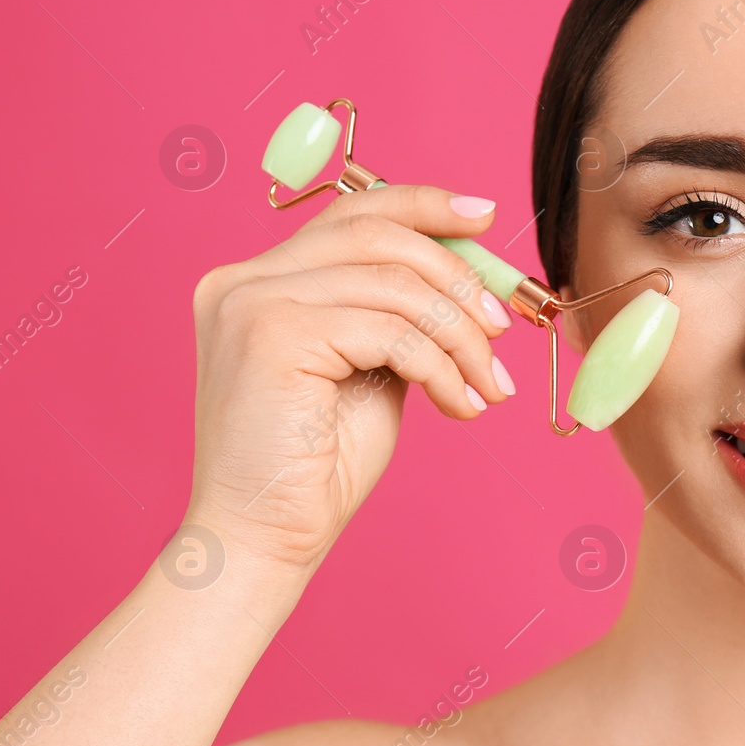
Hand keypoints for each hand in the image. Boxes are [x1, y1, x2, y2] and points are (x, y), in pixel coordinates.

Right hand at [183, 186, 515, 571]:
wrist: (264, 539)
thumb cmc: (318, 465)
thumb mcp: (370, 369)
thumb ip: (397, 316)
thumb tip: (471, 281)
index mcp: (258, 280)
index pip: (350, 212)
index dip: (423, 205)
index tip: (485, 217)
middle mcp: (243, 280)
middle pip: (375, 234)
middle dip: (455, 275)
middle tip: (501, 327)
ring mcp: (250, 302)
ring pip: (394, 286)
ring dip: (461, 336)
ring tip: (489, 384)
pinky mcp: (270, 334)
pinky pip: (391, 331)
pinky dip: (442, 368)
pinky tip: (460, 406)